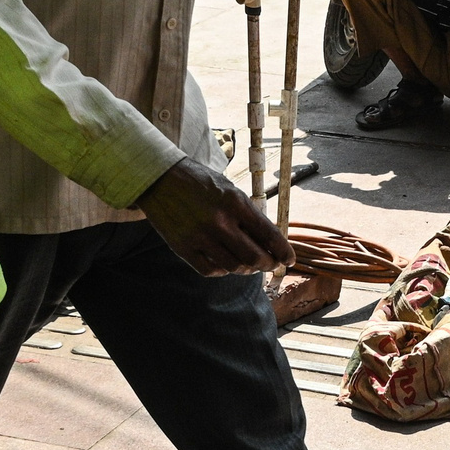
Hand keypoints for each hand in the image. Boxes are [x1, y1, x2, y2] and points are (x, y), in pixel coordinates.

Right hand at [134, 156, 293, 275]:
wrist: (160, 178)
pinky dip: (222, 271)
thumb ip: (248, 215)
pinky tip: (225, 264)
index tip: (289, 260)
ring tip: (247, 264)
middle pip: (254, 257)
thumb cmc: (201, 183)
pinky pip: (210, 270)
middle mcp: (220, 221)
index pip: (269, 235)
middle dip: (267, 264)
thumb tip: (270, 243)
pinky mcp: (183, 247)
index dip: (283, 252)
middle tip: (269, 264)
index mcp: (236, 203)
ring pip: (233, 267)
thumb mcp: (230, 190)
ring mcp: (200, 236)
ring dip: (245, 269)